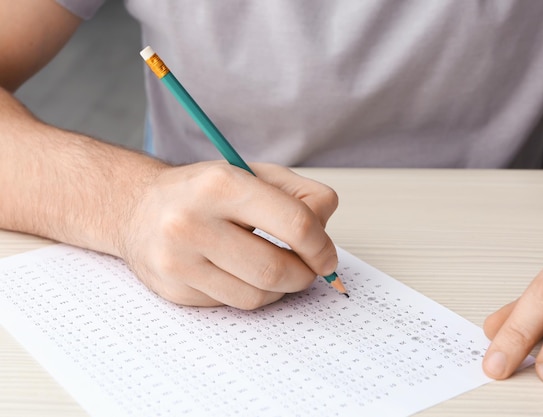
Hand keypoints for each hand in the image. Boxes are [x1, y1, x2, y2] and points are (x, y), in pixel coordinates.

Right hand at [118, 161, 338, 308]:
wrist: (136, 209)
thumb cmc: (203, 191)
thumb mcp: (253, 174)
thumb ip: (300, 194)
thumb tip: (325, 228)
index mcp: (221, 184)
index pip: (294, 224)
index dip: (321, 246)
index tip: (326, 256)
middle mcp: (192, 223)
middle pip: (276, 268)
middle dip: (304, 274)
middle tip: (307, 268)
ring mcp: (178, 261)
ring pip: (257, 296)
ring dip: (279, 288)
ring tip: (274, 267)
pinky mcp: (174, 290)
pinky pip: (232, 305)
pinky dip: (250, 293)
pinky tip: (240, 272)